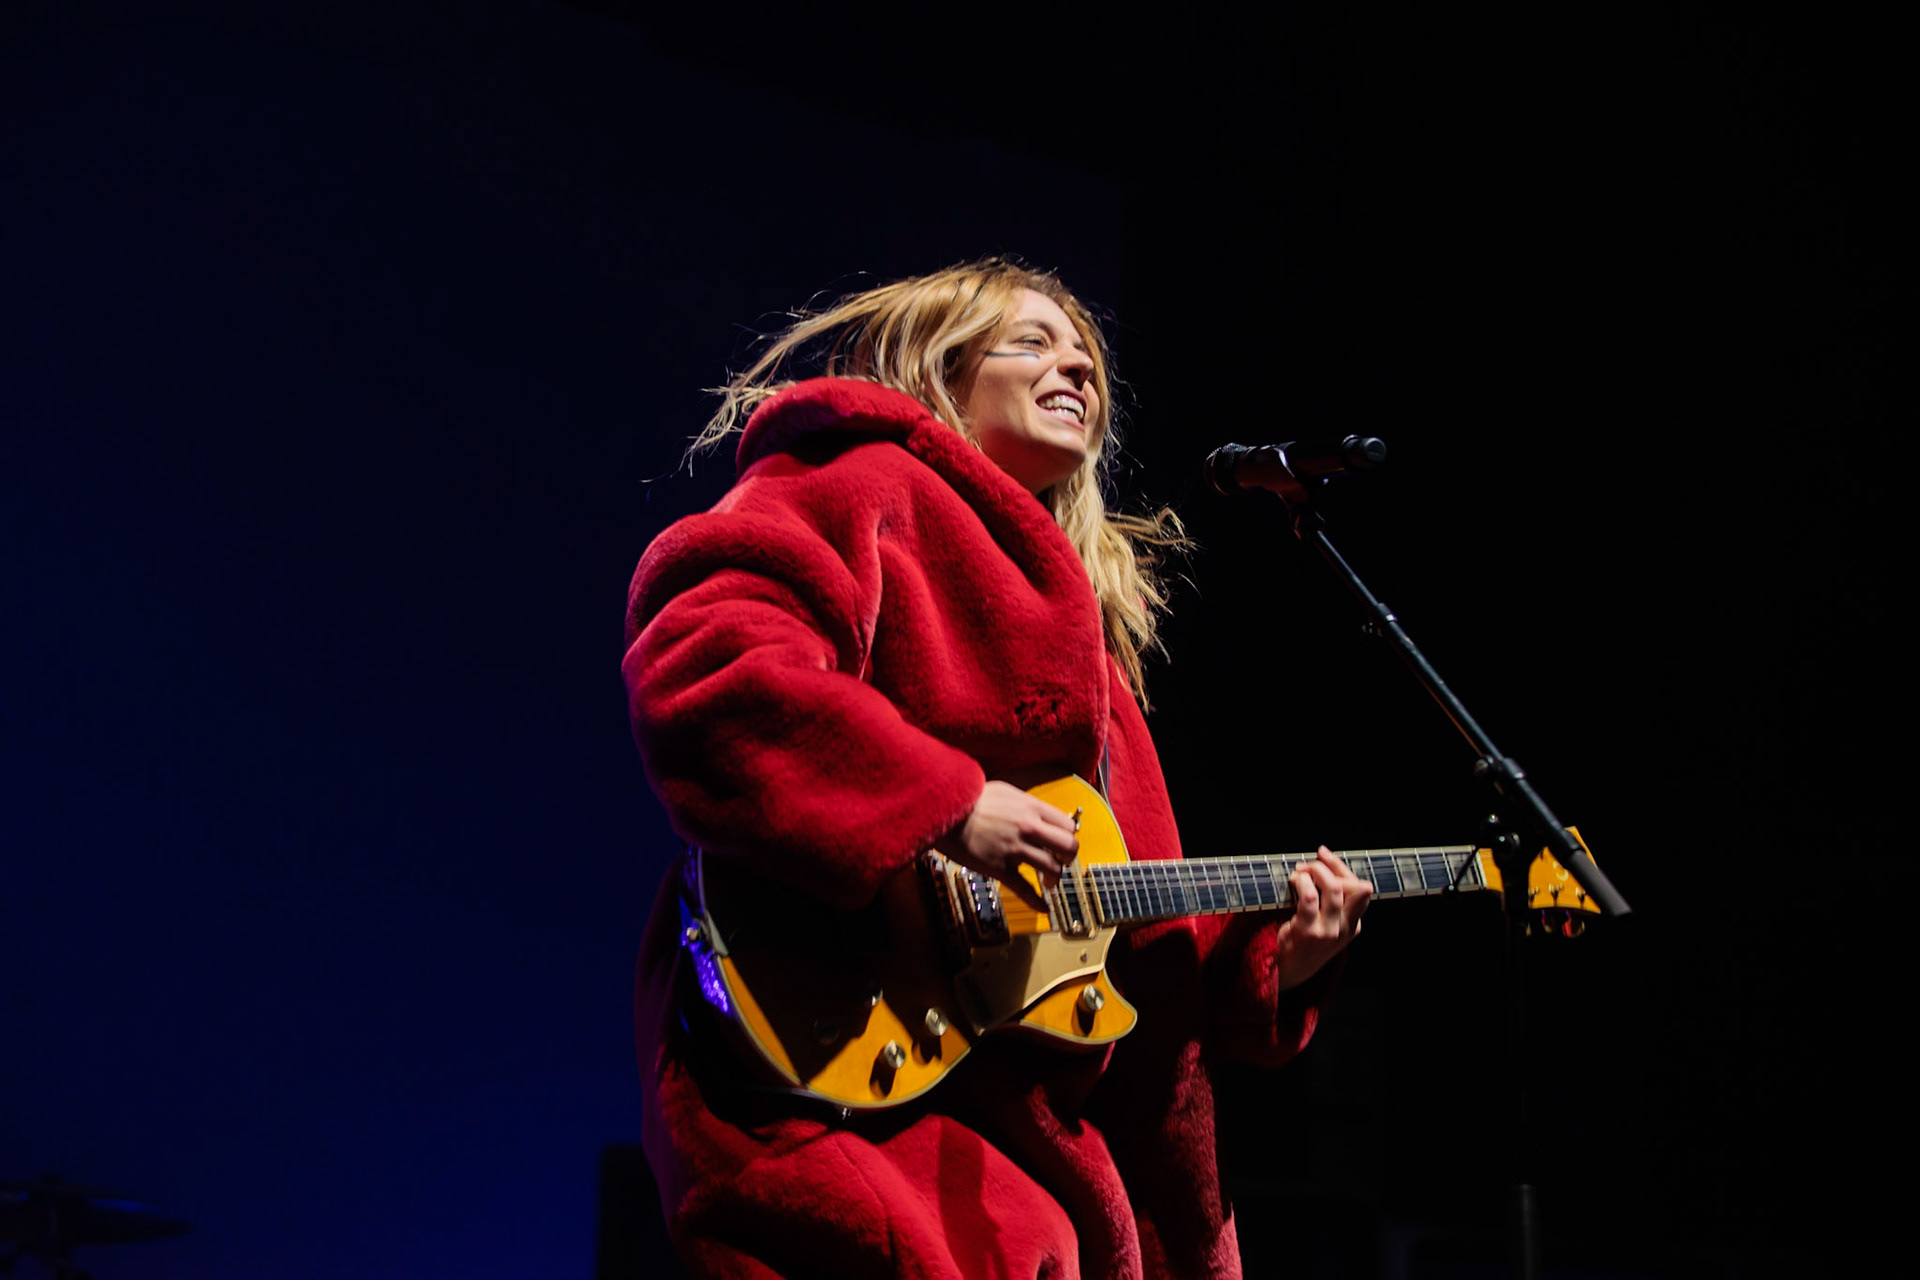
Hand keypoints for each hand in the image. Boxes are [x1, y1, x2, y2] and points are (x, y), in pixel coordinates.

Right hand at [933, 781, 1078, 911]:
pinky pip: (1025, 889)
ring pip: (1052, 868)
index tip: (1061, 842)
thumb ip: (1023, 803)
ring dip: (1054, 878)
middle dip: (1068, 857)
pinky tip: (1044, 908)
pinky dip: (1037, 902)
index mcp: (1031, 807)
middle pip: (1069, 846)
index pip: (1068, 824)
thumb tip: (1035, 811)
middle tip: (1061, 861)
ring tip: (1048, 881)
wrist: (944, 809)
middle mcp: (1028, 828)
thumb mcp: (1004, 791)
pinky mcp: (999, 868)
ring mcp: (1015, 849)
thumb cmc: (969, 797)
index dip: (1068, 835)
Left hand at [1274, 847, 1372, 990]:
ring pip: (1335, 889)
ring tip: (1300, 872)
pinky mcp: (1309, 932)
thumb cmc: (1302, 940)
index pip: (1361, 888)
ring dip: (1316, 871)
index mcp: (1353, 925)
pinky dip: (1302, 883)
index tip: (1323, 854)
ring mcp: (1329, 931)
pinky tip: (1294, 882)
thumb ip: (1328, 897)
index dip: (1340, 867)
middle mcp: (1346, 929)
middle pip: (1358, 887)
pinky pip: (1310, 897)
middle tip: (1308, 866)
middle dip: (1331, 868)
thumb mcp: (1324, 922)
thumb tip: (1323, 858)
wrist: (1286, 971)